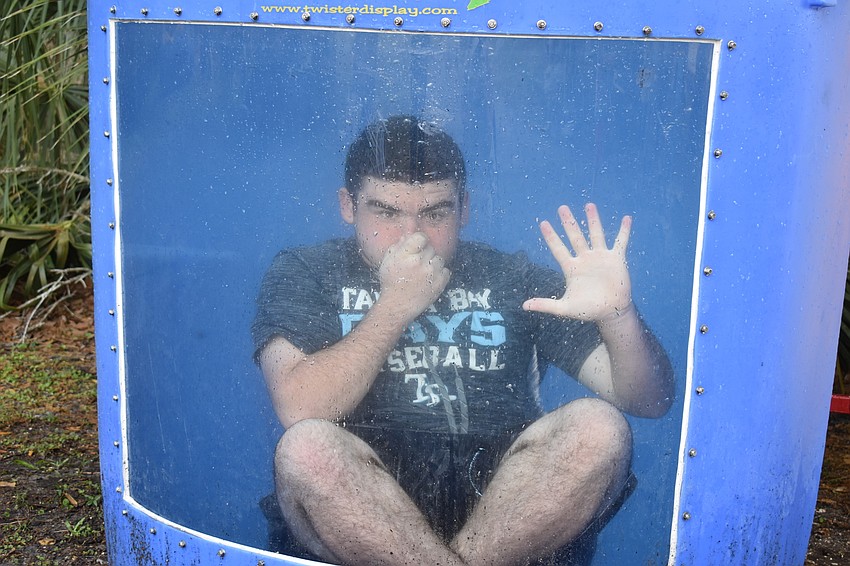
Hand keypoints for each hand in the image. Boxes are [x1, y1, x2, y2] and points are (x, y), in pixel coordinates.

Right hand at [378, 232, 450, 322]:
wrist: (398, 305)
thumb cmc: (391, 282)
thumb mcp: (388, 260)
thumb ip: (398, 245)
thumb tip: (409, 234)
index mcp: (405, 254)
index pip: (421, 237)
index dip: (420, 241)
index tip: (417, 247)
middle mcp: (419, 262)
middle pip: (430, 248)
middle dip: (425, 254)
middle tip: (417, 264)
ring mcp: (431, 273)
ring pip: (439, 258)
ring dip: (433, 263)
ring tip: (424, 273)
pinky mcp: (440, 283)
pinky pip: (446, 270)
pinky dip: (440, 274)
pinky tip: (430, 279)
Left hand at [523, 203, 631, 320]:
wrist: (611, 312)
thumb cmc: (588, 310)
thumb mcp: (565, 308)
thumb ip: (546, 305)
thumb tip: (524, 306)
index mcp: (572, 268)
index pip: (558, 249)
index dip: (551, 236)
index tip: (543, 223)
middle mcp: (585, 259)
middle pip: (575, 236)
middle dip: (569, 222)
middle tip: (562, 208)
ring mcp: (600, 257)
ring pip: (595, 234)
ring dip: (593, 220)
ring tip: (589, 205)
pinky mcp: (616, 259)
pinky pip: (620, 242)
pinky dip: (624, 231)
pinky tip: (626, 219)